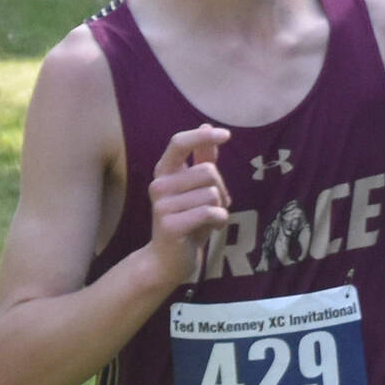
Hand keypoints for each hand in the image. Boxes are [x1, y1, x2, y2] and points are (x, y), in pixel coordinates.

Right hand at [145, 125, 231, 289]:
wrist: (169, 259)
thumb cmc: (187, 220)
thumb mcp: (196, 188)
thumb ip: (202, 159)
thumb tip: (207, 125)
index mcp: (164, 172)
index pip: (178, 143)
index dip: (202, 136)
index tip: (226, 135)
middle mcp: (159, 185)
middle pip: (208, 171)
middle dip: (221, 189)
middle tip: (215, 206)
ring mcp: (161, 205)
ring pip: (212, 194)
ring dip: (220, 208)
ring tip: (209, 220)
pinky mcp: (170, 225)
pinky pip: (211, 212)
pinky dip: (219, 221)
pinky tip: (210, 229)